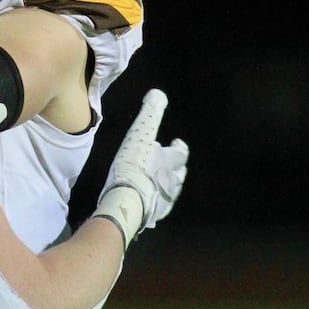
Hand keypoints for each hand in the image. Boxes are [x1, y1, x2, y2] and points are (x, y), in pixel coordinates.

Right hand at [92, 89, 190, 243]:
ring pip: (172, 191)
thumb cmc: (134, 166)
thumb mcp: (141, 134)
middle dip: (176, 168)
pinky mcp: (153, 215)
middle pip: (180, 174)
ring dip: (169, 185)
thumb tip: (158, 94)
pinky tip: (149, 203)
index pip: (181, 153)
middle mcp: (172, 181)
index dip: (179, 147)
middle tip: (171, 164)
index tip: (177, 143)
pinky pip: (158, 208)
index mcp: (170, 162)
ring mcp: (164, 200)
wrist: (127, 201)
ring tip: (161, 183)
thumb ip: (150, 114)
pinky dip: (156, 203)